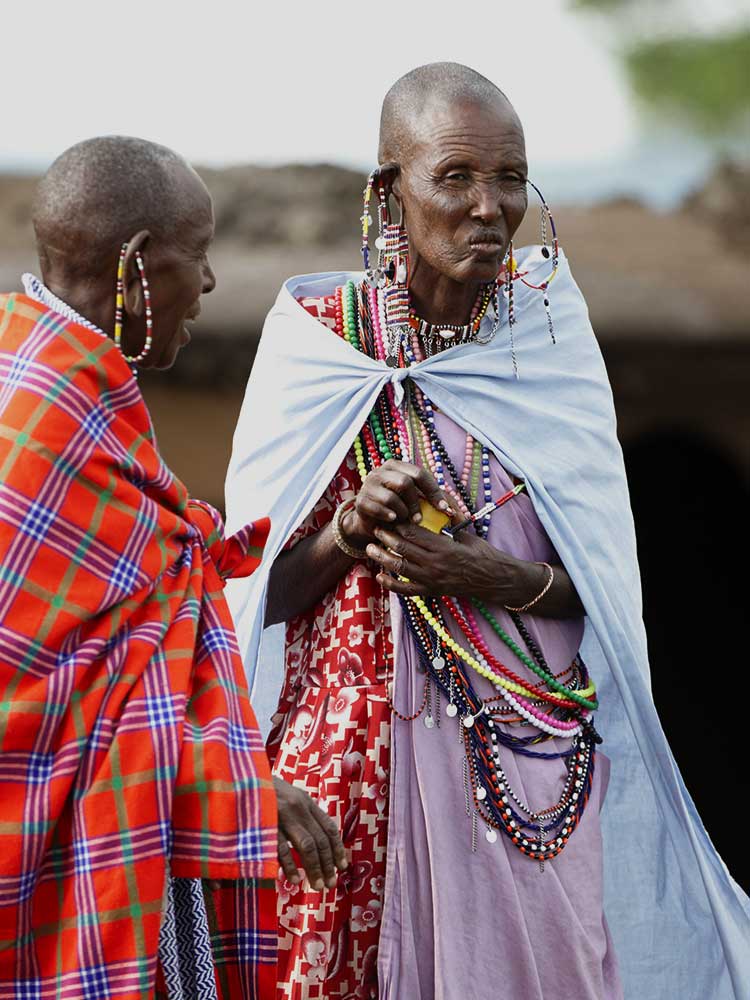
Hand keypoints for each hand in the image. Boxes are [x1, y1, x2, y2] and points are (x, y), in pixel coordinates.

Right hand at [274, 777, 347, 890]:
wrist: (242, 775)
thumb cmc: (265, 790)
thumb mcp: (289, 795)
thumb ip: (303, 813)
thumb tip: (319, 837)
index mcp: (305, 801)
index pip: (328, 827)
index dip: (337, 848)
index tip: (343, 866)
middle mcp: (298, 808)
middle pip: (320, 840)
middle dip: (328, 864)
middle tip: (331, 884)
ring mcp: (282, 816)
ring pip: (306, 846)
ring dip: (314, 868)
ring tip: (318, 886)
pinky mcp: (266, 824)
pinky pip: (281, 849)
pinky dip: (290, 865)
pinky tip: (295, 879)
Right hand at [342, 459, 453, 547]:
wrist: (372, 522)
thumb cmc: (399, 509)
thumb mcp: (418, 502)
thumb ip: (436, 502)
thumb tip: (460, 513)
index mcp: (397, 466)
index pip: (419, 473)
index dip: (433, 492)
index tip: (444, 509)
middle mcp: (381, 471)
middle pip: (405, 482)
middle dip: (416, 503)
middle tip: (420, 519)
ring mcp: (368, 484)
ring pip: (391, 497)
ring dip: (402, 512)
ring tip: (404, 520)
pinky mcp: (360, 500)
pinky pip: (377, 508)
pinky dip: (388, 516)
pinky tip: (393, 521)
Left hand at [365, 521, 537, 604]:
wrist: (495, 580)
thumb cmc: (483, 555)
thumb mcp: (466, 535)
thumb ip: (449, 525)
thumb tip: (437, 509)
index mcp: (444, 547)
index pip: (414, 533)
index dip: (398, 524)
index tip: (389, 517)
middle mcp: (435, 564)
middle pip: (403, 548)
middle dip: (386, 538)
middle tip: (376, 529)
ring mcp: (432, 580)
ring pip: (401, 569)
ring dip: (383, 558)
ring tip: (370, 549)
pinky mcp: (432, 592)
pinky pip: (407, 591)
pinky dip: (392, 584)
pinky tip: (380, 577)